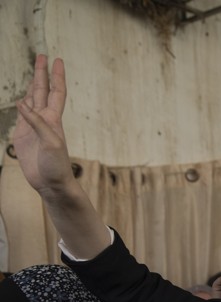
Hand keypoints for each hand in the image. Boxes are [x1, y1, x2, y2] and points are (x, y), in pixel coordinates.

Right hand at [12, 56, 73, 195]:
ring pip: (32, 100)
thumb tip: (22, 103)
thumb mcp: (50, 143)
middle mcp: (45, 120)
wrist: (51, 184)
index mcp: (54, 120)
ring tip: (35, 72)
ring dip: (33, 86)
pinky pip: (22, 116)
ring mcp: (33, 127)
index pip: (56, 92)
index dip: (56, 75)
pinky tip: (21, 100)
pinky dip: (21, 106)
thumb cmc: (56, 166)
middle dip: (42, 73)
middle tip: (42, 55)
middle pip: (43, 91)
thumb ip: (37, 123)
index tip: (56, 60)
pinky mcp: (23, 136)